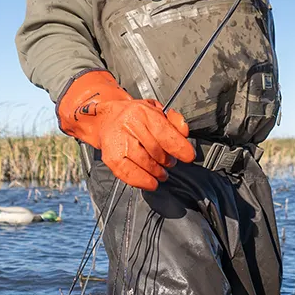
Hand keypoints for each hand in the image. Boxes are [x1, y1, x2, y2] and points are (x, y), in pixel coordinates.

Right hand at [58, 71, 194, 190]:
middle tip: (170, 163)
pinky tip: (150, 182)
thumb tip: (184, 132)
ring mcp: (118, 141)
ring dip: (157, 172)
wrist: (105, 120)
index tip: (188, 156)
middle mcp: (128, 124)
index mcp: (142, 111)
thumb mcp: (156, 112)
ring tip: (161, 173)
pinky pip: (129, 174)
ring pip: (144, 163)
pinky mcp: (110, 157)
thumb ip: (174, 121)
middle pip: (156, 150)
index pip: (165, 133)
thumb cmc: (133, 118)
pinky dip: (142, 181)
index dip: (179, 147)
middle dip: (168, 161)